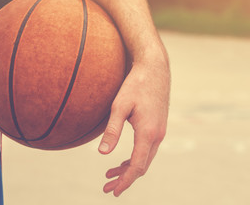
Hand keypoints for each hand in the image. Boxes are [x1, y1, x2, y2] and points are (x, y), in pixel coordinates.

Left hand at [98, 55, 169, 196]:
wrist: (154, 69)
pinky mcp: (157, 127)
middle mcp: (157, 135)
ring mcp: (159, 132)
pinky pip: (147, 150)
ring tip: (110, 175)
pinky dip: (135, 158)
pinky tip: (123, 160)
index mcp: (148, 133)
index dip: (124, 181)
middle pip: (141, 166)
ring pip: (145, 159)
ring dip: (129, 169)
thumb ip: (112, 131)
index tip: (113, 191)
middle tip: (107, 187)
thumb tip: (102, 153)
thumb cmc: (135, 85)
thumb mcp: (119, 106)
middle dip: (125, 178)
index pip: (137, 166)